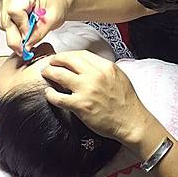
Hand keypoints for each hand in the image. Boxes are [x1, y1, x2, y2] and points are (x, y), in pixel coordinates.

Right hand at [0, 0, 67, 55]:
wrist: (56, 4)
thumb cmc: (56, 6)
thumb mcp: (53, 20)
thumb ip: (38, 33)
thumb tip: (26, 45)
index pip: (14, 11)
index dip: (21, 26)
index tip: (28, 37)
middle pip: (6, 20)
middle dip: (15, 37)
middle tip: (24, 50)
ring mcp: (8, 2)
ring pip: (4, 24)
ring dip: (14, 36)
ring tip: (28, 39)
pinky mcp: (6, 10)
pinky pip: (5, 25)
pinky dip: (14, 33)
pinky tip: (24, 34)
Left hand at [41, 50, 155, 150]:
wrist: (131, 121)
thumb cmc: (126, 102)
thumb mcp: (119, 77)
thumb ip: (103, 69)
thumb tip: (86, 66)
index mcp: (105, 67)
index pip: (81, 54)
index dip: (68, 55)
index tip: (63, 58)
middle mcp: (95, 75)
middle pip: (67, 60)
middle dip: (55, 60)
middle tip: (50, 63)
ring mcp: (87, 90)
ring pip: (59, 75)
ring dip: (49, 73)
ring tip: (46, 74)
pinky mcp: (80, 106)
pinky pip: (58, 97)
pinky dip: (50, 94)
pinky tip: (49, 94)